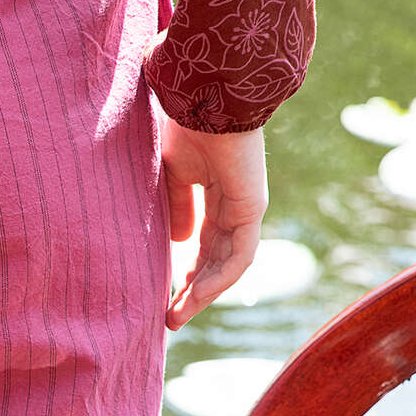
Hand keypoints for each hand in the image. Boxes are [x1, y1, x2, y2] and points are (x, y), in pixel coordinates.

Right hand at [162, 117, 266, 329]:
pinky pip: (239, 256)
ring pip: (228, 265)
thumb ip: (177, 207)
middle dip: (192, 291)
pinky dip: (219, 279)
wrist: (208, 97)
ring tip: (176, 316)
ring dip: (203, 294)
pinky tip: (197, 296)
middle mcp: (235, 205)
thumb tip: (177, 243)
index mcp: (217, 194)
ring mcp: (246, 209)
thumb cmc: (187, 124)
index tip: (164, 294)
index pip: (204, 243)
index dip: (185, 270)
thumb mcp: (173, 173)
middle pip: (215, 260)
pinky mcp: (252, 209)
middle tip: (169, 318)